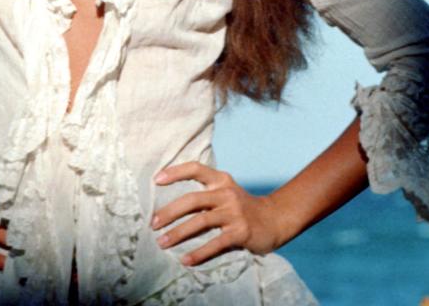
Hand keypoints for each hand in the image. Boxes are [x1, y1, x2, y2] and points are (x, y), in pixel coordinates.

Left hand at [150, 162, 285, 266]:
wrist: (275, 219)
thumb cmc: (242, 206)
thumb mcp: (226, 191)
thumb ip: (205, 192)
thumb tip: (170, 202)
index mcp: (221, 180)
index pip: (196, 169)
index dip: (175, 172)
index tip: (156, 179)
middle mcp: (227, 194)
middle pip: (192, 200)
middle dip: (169, 212)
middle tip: (153, 223)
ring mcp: (234, 213)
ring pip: (200, 221)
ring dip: (178, 233)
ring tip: (162, 243)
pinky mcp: (240, 232)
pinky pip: (215, 243)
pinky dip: (199, 253)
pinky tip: (185, 260)